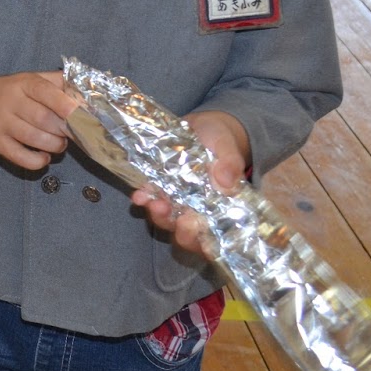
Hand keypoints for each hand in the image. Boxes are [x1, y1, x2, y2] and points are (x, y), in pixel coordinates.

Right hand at [0, 71, 78, 171]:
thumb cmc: (8, 92)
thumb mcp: (29, 79)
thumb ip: (57, 82)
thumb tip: (87, 94)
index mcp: (23, 83)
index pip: (45, 91)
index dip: (66, 104)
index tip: (82, 114)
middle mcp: (10, 102)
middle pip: (44, 119)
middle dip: (65, 129)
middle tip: (73, 132)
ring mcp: (1, 124)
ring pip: (35, 139)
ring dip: (55, 145)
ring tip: (60, 143)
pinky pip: (21, 158)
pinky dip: (38, 161)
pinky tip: (44, 157)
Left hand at [130, 110, 248, 255]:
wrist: (201, 128)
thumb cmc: (221, 143)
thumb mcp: (228, 148)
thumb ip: (230, 164)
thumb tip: (227, 182)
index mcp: (221, 210)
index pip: (217, 236)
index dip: (211, 243)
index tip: (208, 239)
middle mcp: (198, 213)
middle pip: (190, 234)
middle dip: (185, 232)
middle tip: (183, 221)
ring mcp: (176, 204)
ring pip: (167, 220)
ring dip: (161, 216)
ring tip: (156, 204)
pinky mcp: (158, 191)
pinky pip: (149, 200)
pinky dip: (144, 199)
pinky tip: (139, 195)